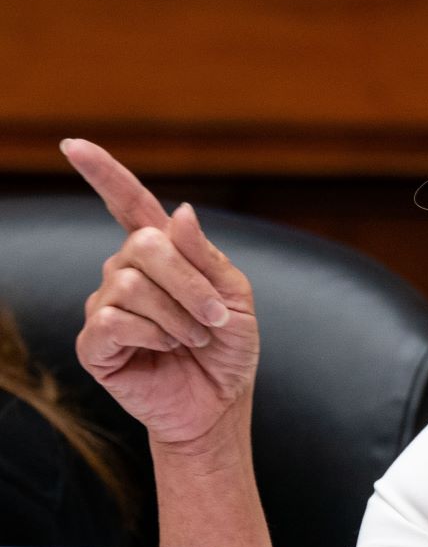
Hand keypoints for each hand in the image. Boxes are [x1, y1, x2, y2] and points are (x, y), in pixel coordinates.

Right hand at [63, 138, 259, 446]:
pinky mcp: (95, 342)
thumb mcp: (234, 296)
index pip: (128, 204)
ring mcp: (105, 304)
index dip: (103, 173)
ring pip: (132, 284)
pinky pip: (115, 319)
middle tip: (214, 318)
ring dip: (179, 315)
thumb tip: (181, 210)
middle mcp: (125, 271)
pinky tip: (165, 348)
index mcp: (163, 252)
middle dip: (191, 284)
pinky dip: (153, 334)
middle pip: (143, 245)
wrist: (220, 401)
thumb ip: (206, 255)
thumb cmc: (228, 347)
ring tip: (193, 338)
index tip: (74, 145)